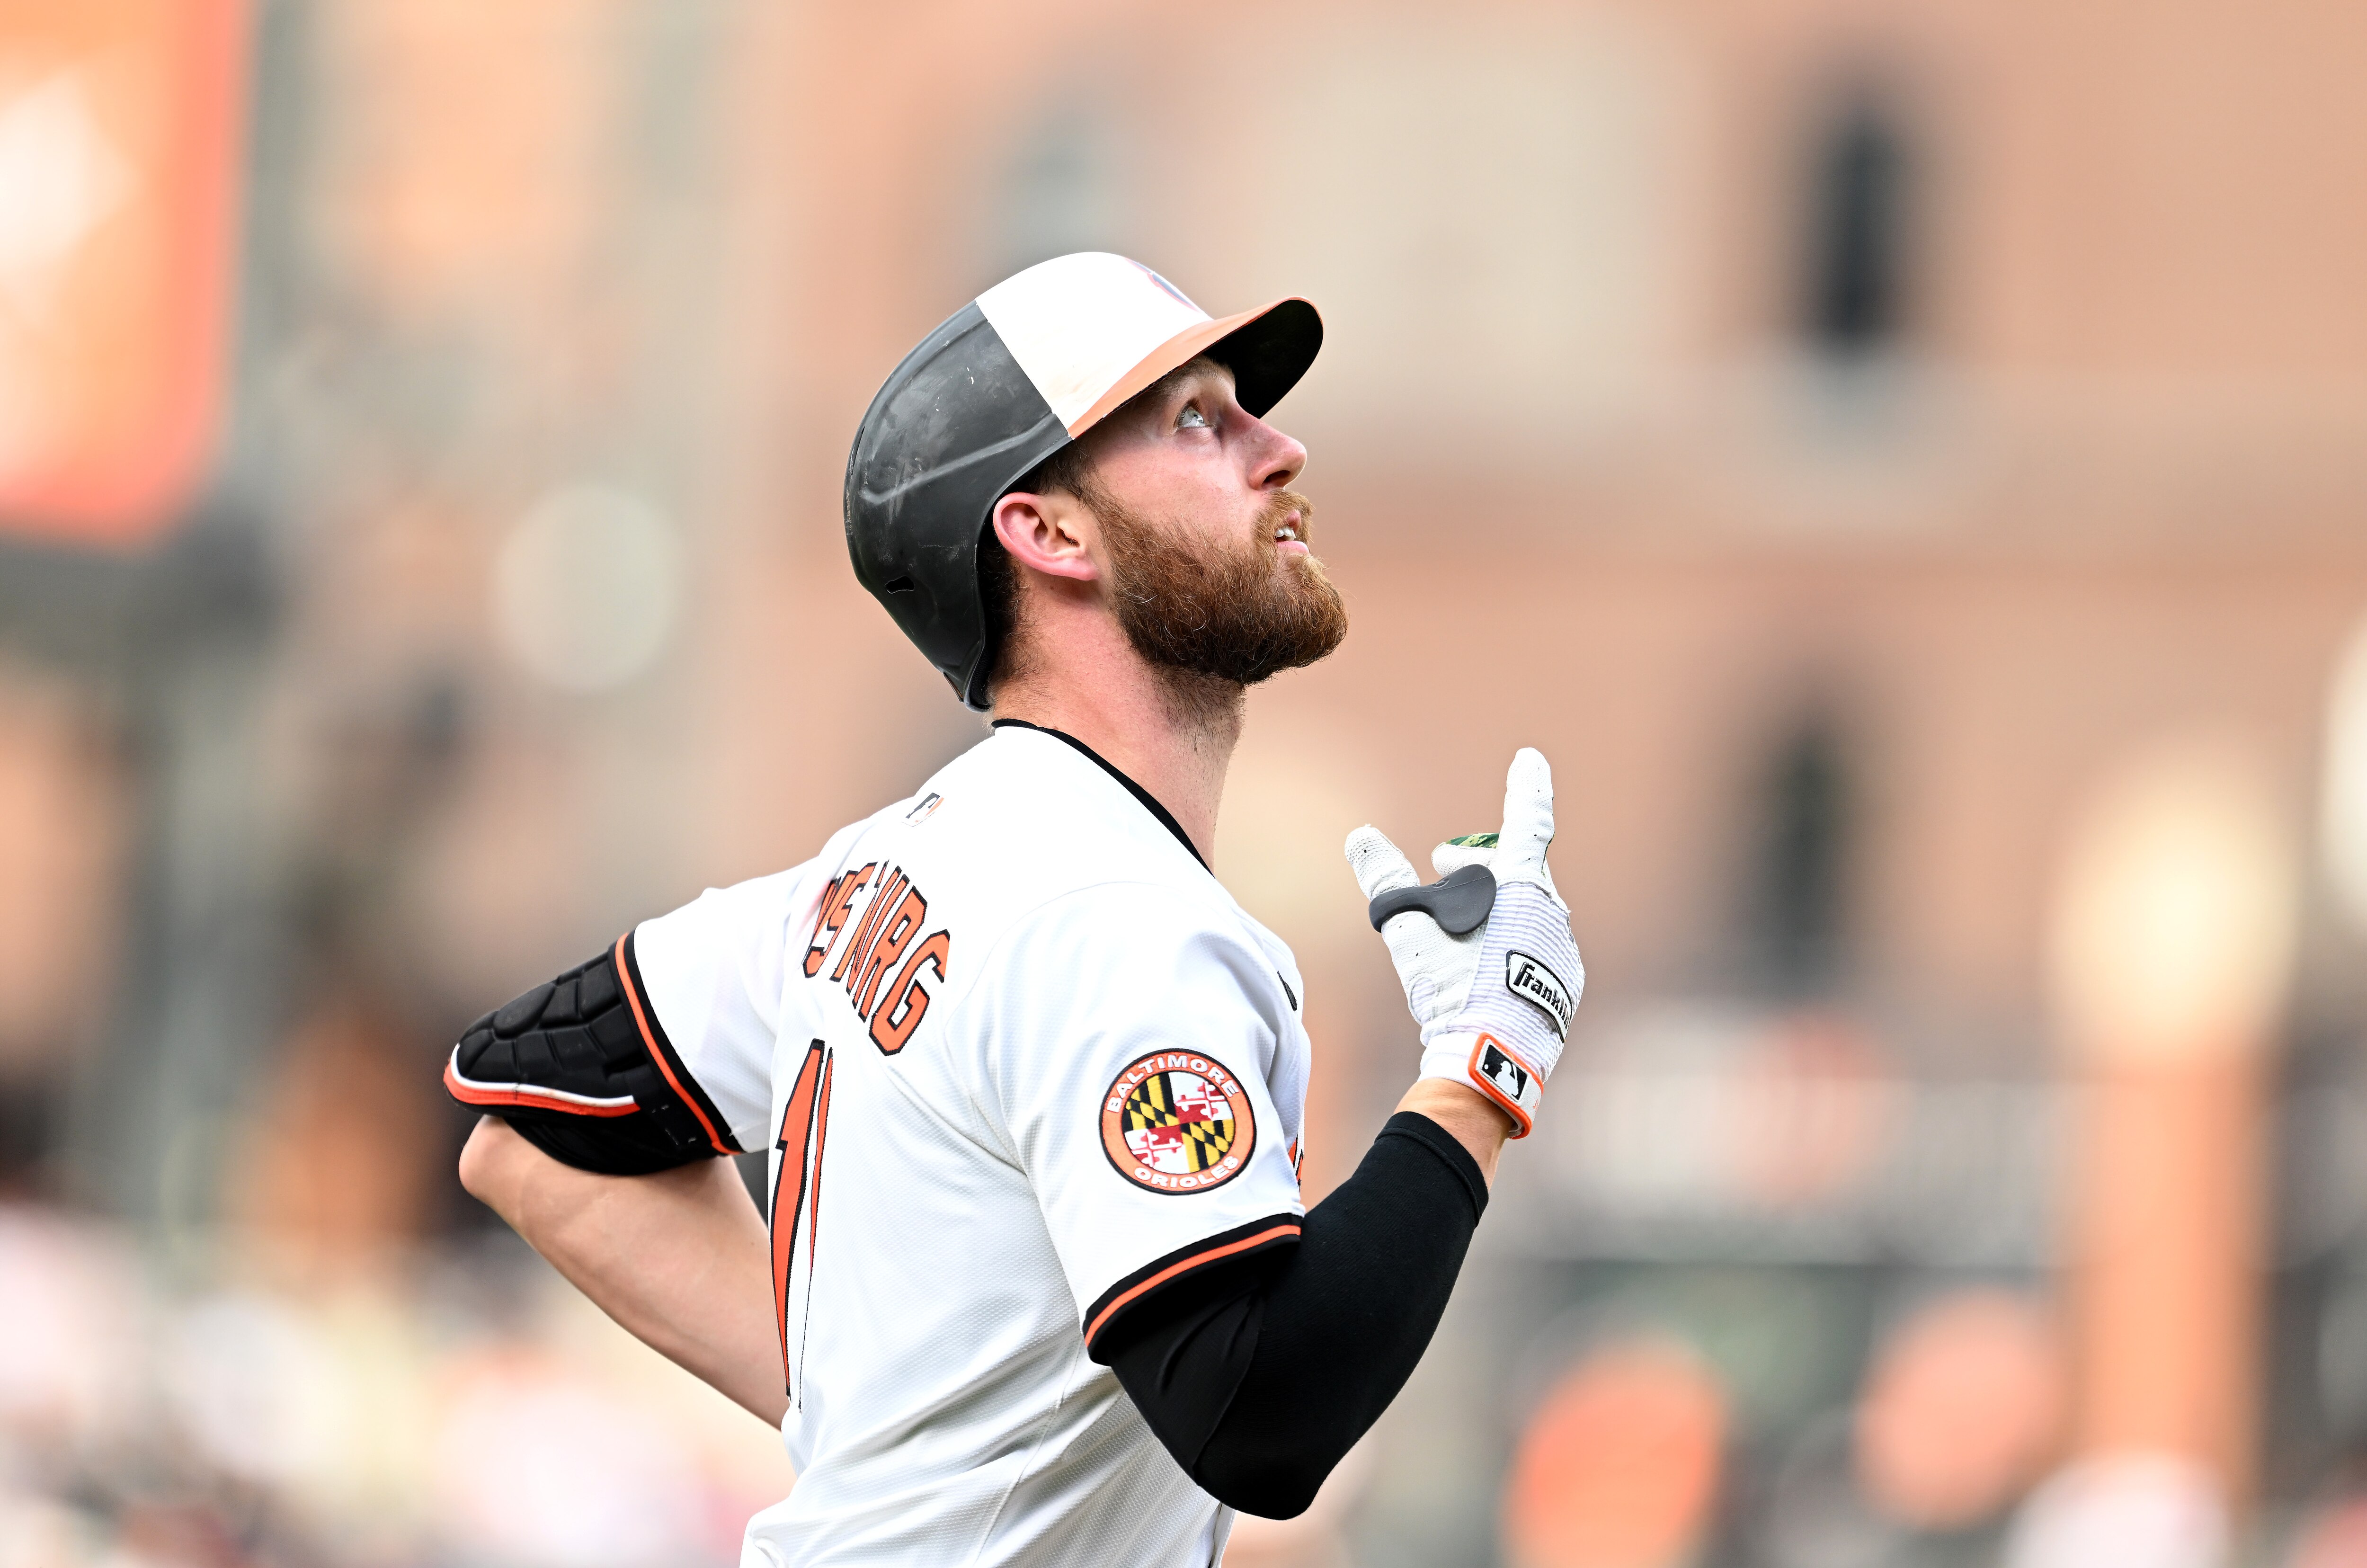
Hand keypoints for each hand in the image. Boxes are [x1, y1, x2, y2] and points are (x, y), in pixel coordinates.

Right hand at [1345, 748, 1583, 1136]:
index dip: (1528, 786)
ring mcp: (1564, 948)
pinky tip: (1483, 965)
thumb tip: (1361, 837)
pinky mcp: (1567, 982)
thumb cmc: (1449, 988)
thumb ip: (1386, 879)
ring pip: (1526, 908)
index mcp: (1522, 887)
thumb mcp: (1409, 929)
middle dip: (1476, 863)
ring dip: (1493, 906)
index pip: (1528, 819)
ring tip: (1457, 927)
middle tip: (1439, 869)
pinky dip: (1510, 941)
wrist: (1491, 1058)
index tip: (1531, 759)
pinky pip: (1537, 944)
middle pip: (1516, 868)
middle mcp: (1552, 911)